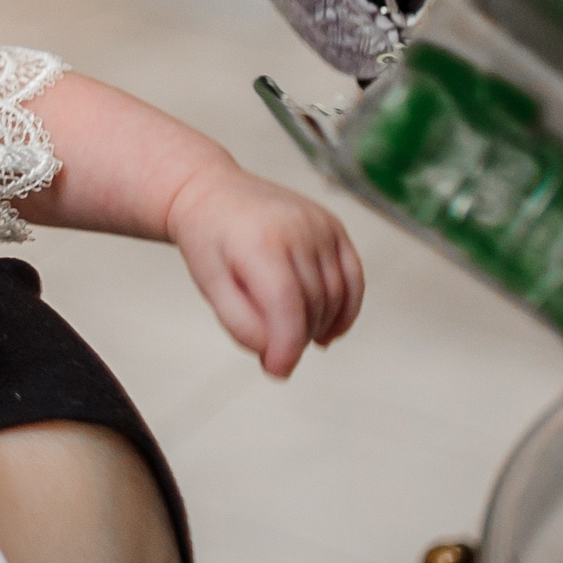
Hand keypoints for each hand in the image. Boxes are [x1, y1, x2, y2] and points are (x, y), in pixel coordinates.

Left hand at [163, 166, 363, 377]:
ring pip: (336, 296)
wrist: (212, 192)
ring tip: (291, 334)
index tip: (277, 371)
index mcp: (259, 241)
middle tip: (274, 350)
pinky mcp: (334, 226)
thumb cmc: (209, 242)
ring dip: (319, 326)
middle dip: (296, 337)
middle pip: (312, 304)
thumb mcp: (210, 285)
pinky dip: (346, 311)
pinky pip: (353, 278)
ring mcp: (319, 224)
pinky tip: (327, 331)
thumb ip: (241, 323)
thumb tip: (279, 355)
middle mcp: (296, 227)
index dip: (287, 345)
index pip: (286, 304)